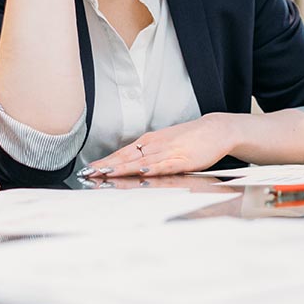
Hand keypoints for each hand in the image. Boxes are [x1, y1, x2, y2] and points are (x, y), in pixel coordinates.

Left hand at [84, 115, 235, 177]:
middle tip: (88, 174)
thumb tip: (128, 164)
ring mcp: (167, 152)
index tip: (88, 170)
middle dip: (106, 167)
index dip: (104, 162)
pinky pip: (164, 165)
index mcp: (148, 142)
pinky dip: (152, 168)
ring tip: (105, 174)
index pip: (121, 154)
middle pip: (125, 158)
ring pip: (140, 162)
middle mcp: (153, 146)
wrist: (215, 129)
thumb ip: (147, 154)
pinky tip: (141, 171)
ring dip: (122, 168)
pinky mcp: (182, 159)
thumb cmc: (189, 139)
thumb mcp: (163, 144)